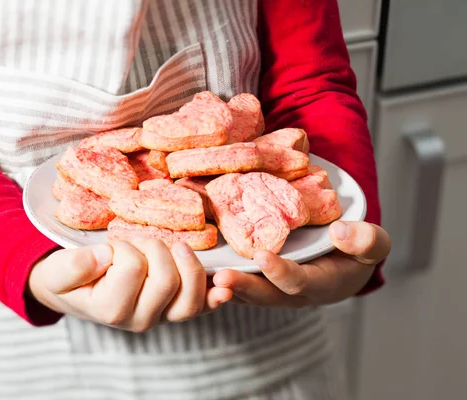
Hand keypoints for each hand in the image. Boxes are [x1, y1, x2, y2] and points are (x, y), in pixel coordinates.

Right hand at [29, 239, 231, 331]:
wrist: (74, 291)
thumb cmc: (68, 277)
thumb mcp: (59, 270)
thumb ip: (74, 265)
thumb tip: (104, 255)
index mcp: (111, 310)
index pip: (134, 268)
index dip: (124, 247)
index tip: (110, 245)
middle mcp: (139, 319)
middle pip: (167, 280)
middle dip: (154, 247)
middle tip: (137, 240)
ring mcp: (160, 316)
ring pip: (190, 297)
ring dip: (186, 263)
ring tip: (172, 247)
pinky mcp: (174, 309)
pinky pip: (200, 307)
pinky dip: (214, 295)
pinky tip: (223, 286)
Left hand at [212, 221, 390, 306]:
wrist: (342, 261)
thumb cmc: (357, 251)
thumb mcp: (374, 243)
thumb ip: (366, 241)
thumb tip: (341, 233)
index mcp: (319, 284)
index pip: (298, 283)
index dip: (281, 273)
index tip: (263, 257)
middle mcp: (290, 292)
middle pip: (263, 294)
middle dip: (241, 287)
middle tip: (220, 278)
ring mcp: (270, 288)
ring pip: (242, 292)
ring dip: (221, 287)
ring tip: (201, 277)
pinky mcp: (255, 279)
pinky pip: (233, 281)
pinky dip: (213, 277)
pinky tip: (192, 265)